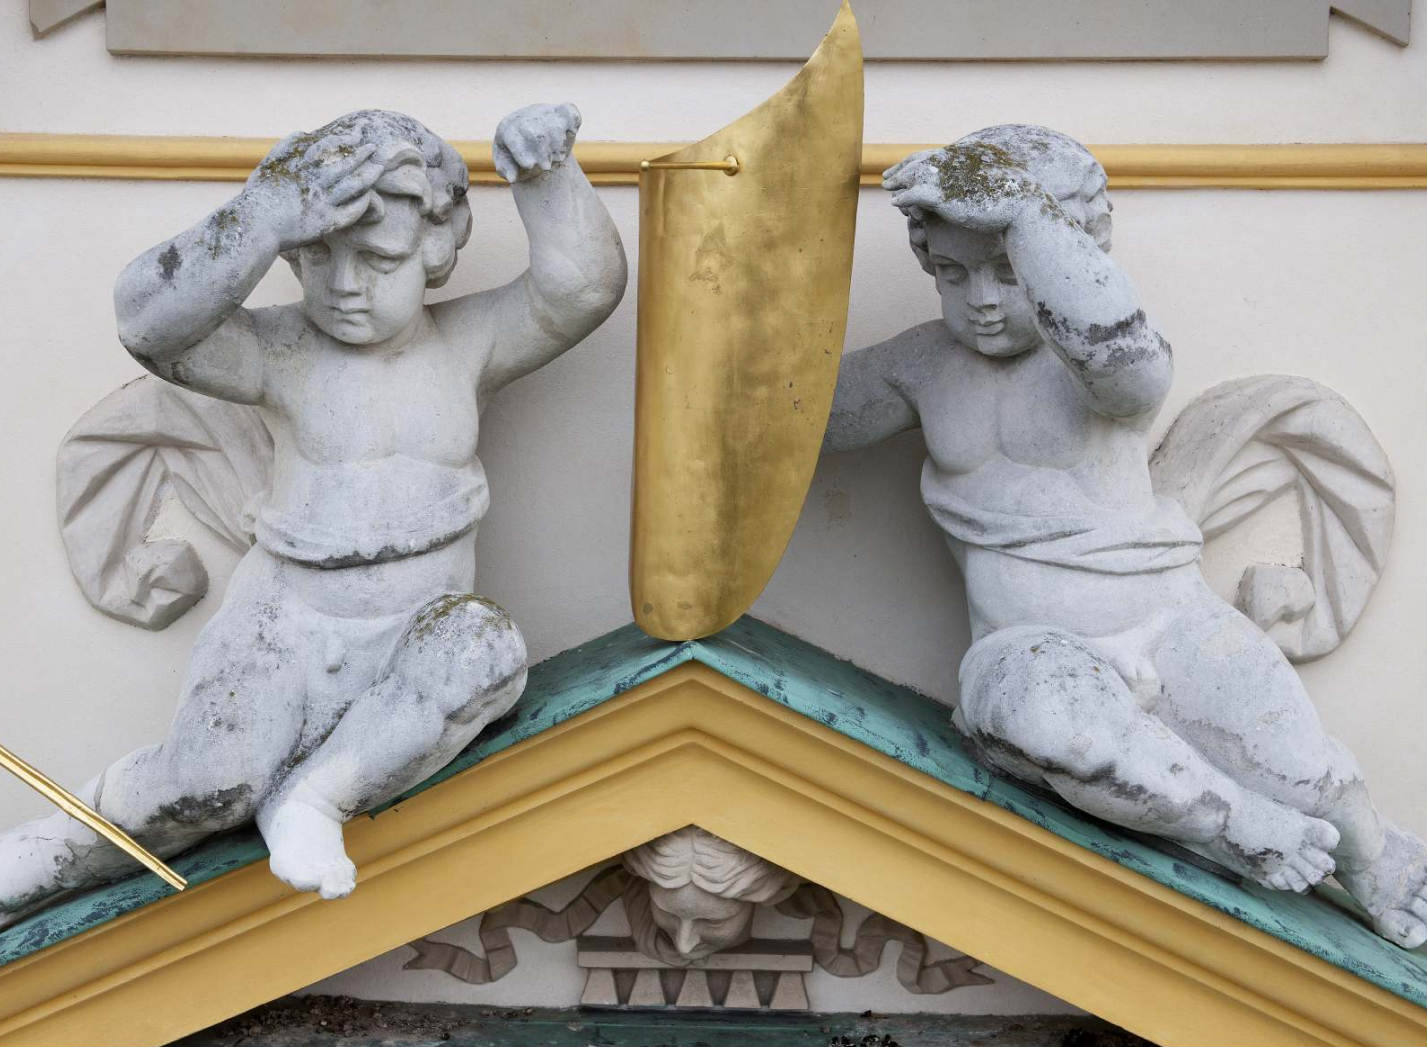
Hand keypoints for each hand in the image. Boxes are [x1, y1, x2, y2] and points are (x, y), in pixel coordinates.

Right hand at [243, 130, 387, 251]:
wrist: (255, 225)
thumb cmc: (259, 196)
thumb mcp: (269, 164)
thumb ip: (285, 146)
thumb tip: (303, 132)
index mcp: (300, 166)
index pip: (329, 146)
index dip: (344, 139)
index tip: (355, 135)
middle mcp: (315, 182)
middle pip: (345, 164)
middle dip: (361, 154)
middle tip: (373, 147)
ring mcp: (323, 202)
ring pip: (353, 186)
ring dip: (368, 175)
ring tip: (379, 168)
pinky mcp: (327, 223)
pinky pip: (352, 211)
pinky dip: (362, 202)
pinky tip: (369, 196)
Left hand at [493, 103, 580, 182]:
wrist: (535, 149)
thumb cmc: (520, 161)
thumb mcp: (510, 168)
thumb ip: (507, 171)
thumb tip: (512, 177)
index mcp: (506, 129)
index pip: (513, 138)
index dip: (522, 153)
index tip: (530, 166)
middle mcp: (524, 116)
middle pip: (536, 134)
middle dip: (543, 154)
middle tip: (546, 167)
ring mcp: (543, 112)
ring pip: (555, 125)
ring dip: (559, 146)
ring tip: (557, 158)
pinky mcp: (560, 112)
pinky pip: (570, 112)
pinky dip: (573, 122)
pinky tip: (571, 132)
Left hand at [883, 143, 1050, 233]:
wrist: (1023, 205)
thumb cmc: (1014, 199)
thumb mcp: (994, 184)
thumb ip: (979, 180)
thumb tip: (975, 186)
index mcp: (967, 155)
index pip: (935, 154)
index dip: (917, 160)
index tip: (905, 166)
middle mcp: (957, 160)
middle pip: (921, 160)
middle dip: (903, 167)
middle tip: (887, 176)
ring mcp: (950, 176)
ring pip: (915, 175)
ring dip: (899, 181)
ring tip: (887, 187)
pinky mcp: (945, 194)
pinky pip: (915, 193)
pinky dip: (904, 197)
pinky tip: (896, 203)